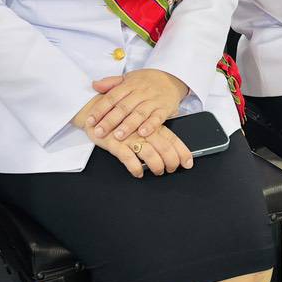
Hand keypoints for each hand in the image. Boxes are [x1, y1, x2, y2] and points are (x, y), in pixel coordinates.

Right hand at [77, 108, 191, 177]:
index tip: (188, 162)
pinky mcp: (114, 142)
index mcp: (150, 124)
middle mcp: (142, 130)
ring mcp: (129, 136)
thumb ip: (153, 129)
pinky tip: (138, 173)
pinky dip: (135, 167)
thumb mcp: (139, 120)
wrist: (93, 109)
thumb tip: (168, 145)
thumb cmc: (118, 116)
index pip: (171, 138)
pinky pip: (127, 157)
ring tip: (158, 172)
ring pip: (149, 153)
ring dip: (156, 166)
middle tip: (173, 169)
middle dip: (171, 161)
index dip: (181, 151)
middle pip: (164, 147)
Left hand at [81, 68, 188, 141]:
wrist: (171, 78)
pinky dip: (150, 125)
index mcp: (129, 84)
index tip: (90, 120)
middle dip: (110, 120)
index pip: (112, 97)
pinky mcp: (164, 109)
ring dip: (128, 125)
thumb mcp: (128, 78)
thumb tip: (94, 85)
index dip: (100, 109)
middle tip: (99, 132)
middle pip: (123, 107)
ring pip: (139, 113)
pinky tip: (142, 133)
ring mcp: (153, 100)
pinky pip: (157, 118)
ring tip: (118, 136)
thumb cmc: (146, 81)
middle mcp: (140, 92)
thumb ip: (111, 83)